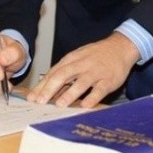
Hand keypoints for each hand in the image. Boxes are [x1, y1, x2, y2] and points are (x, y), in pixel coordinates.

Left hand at [26, 32, 140, 107]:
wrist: (120, 47)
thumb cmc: (95, 55)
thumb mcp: (78, 59)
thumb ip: (64, 74)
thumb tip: (48, 90)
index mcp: (71, 59)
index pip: (53, 72)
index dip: (42, 85)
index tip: (31, 97)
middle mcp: (82, 65)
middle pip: (63, 75)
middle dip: (50, 88)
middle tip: (40, 101)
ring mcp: (96, 72)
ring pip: (81, 82)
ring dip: (69, 94)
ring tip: (59, 104)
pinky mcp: (109, 80)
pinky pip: (99, 89)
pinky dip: (92, 97)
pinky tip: (85, 106)